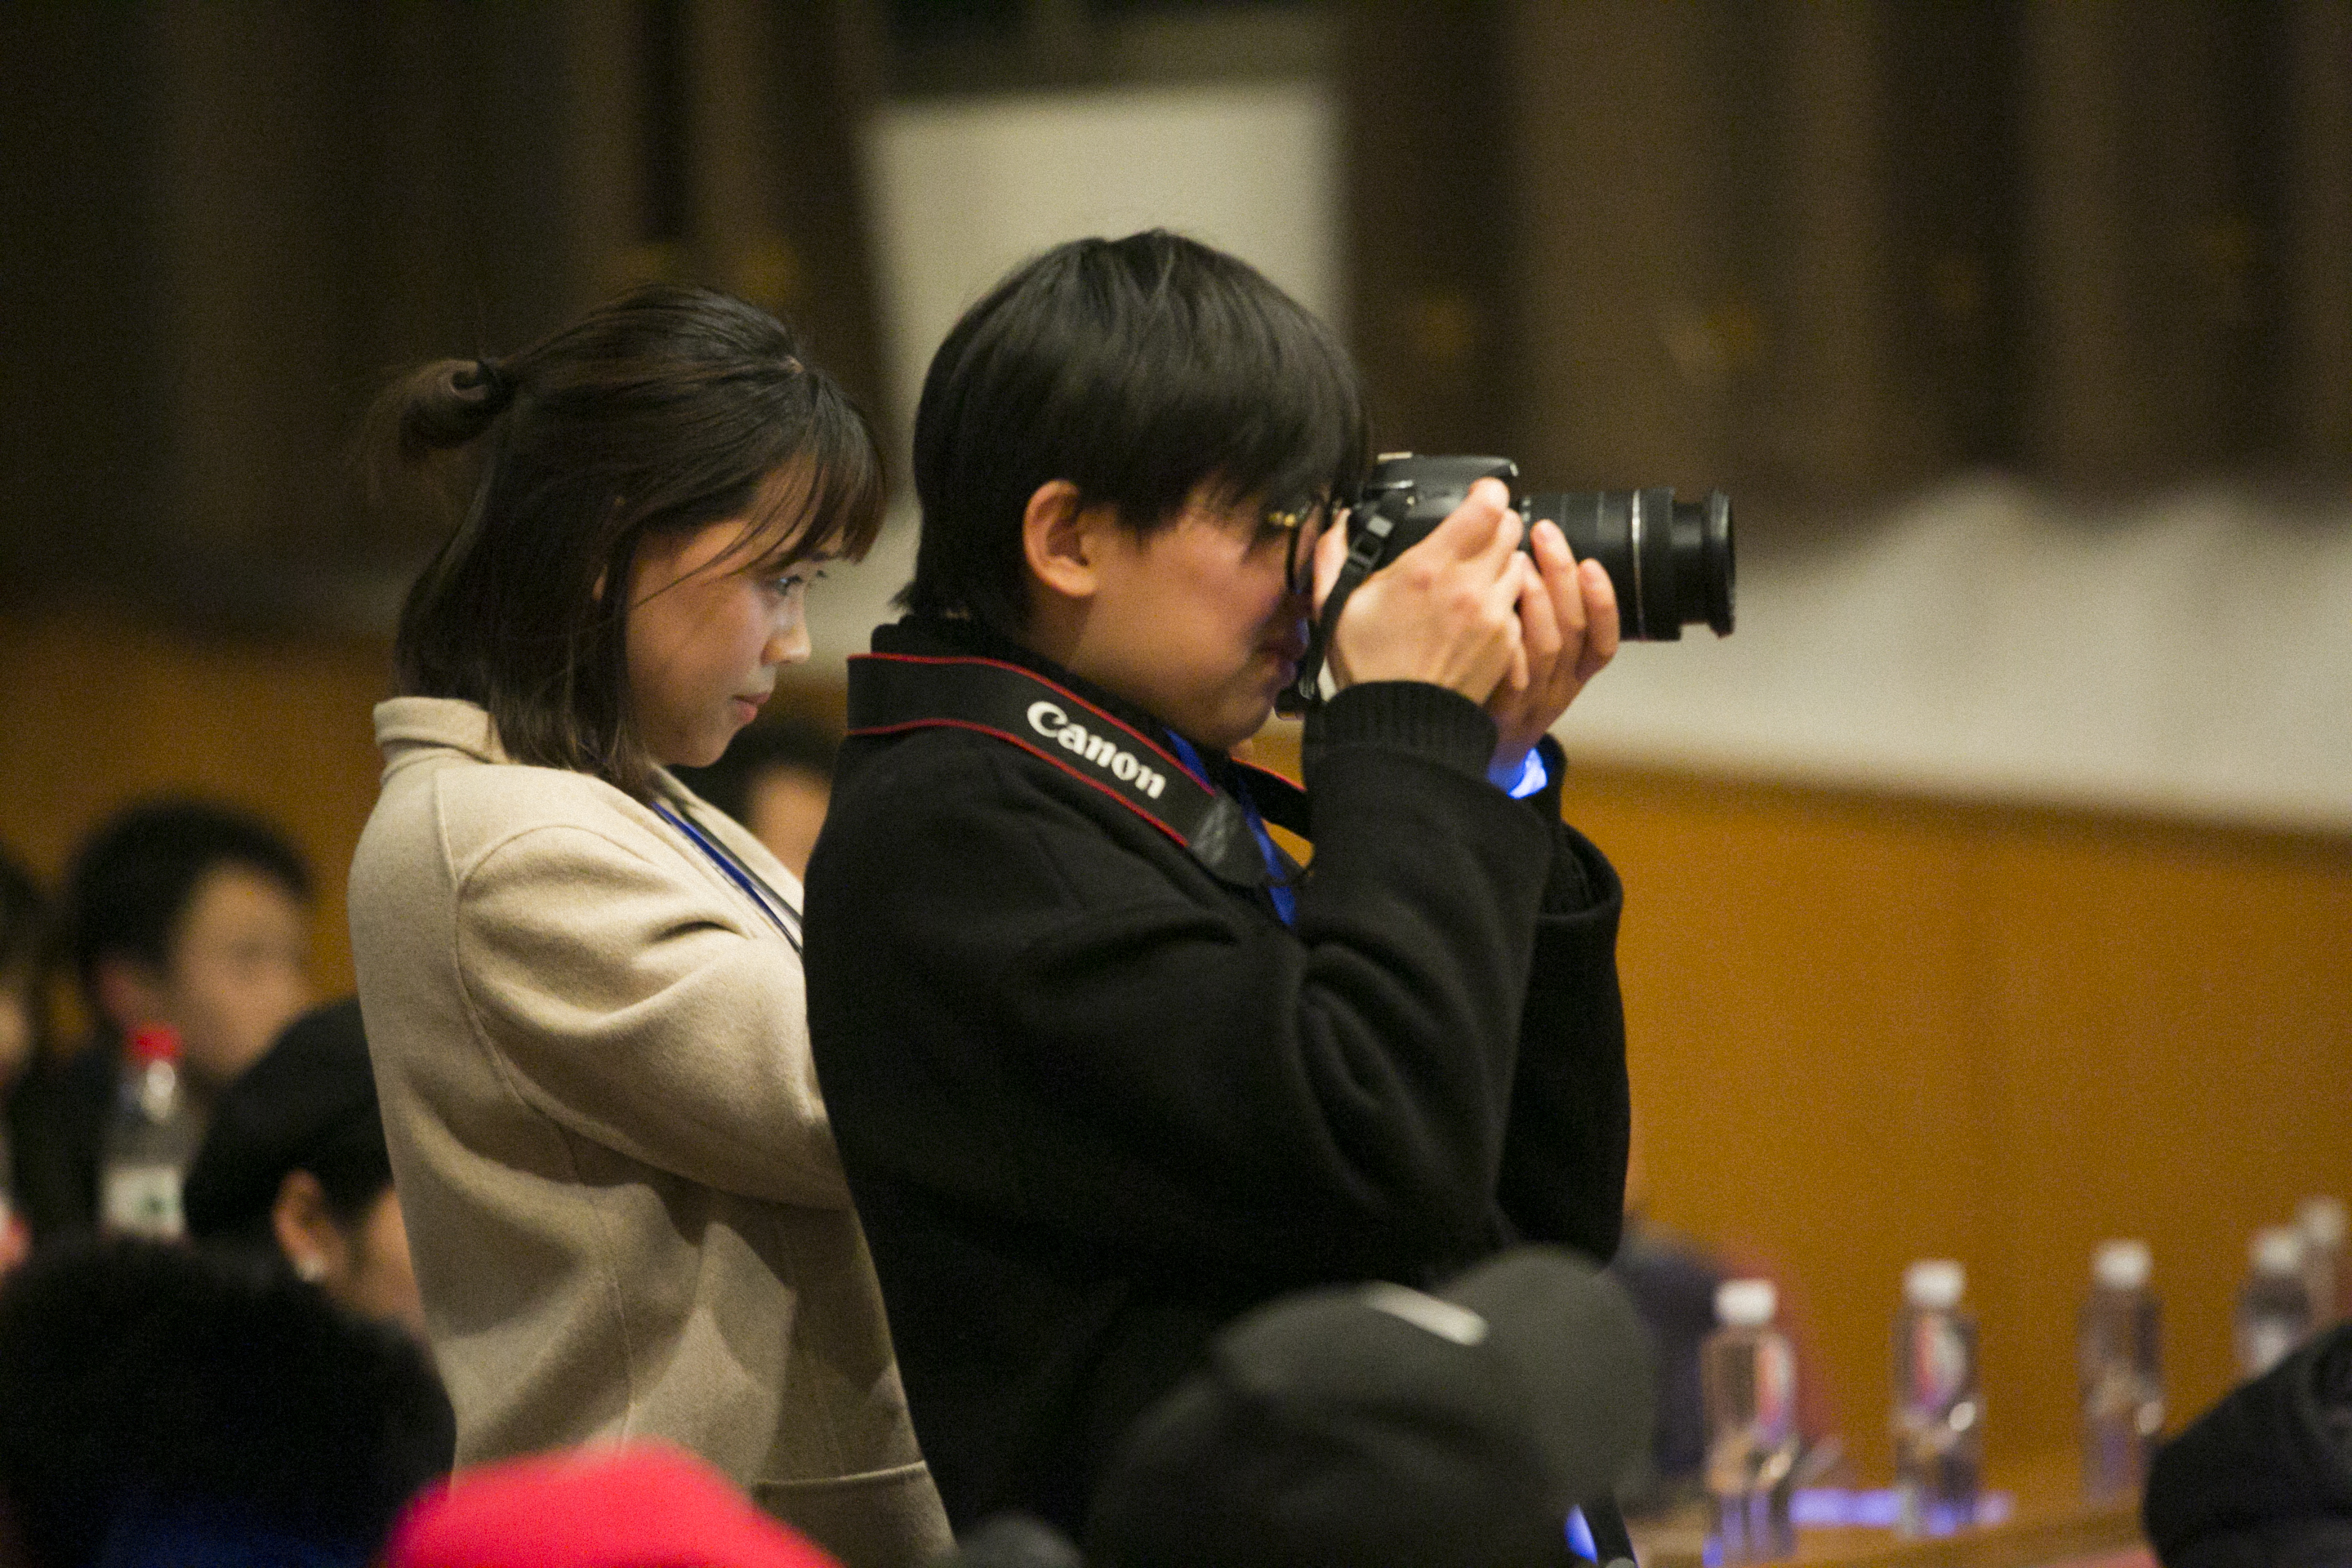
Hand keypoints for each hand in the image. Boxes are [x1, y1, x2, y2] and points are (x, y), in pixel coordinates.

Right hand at [1313, 478, 1526, 705]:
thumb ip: (1335, 555)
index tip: (1480, 494)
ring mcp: (1493, 614)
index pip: (1486, 506)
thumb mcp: (1337, 606)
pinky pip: (1518, 602)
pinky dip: (1505, 599)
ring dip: (1503, 561)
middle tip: (1477, 533)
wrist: (1400, 724)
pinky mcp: (1508, 640)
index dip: (1487, 492)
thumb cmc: (1369, 667)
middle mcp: (1469, 585)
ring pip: (1519, 563)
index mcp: (1428, 568)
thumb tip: (1340, 522)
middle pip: (1510, 527)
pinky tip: (1479, 611)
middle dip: (1495, 524)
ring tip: (1476, 576)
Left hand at [1484, 518, 1617, 786]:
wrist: (1460, 762)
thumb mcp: (1528, 667)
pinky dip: (1511, 646)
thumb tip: (1528, 560)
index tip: (1590, 561)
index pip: (1603, 640)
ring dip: (1536, 600)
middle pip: (1573, 631)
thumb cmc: (1496, 700)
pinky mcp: (1498, 716)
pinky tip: (1499, 616)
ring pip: (1547, 650)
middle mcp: (1557, 691)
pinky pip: (1512, 680)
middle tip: (1545, 534)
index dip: (1603, 601)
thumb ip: (1534, 622)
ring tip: (1518, 564)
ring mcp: (1529, 704)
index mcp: (1572, 677)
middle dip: (1562, 576)